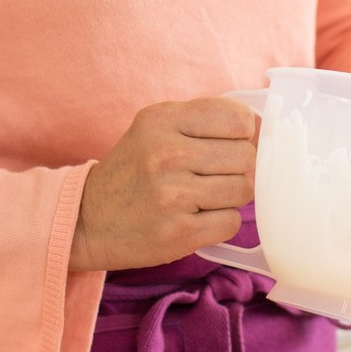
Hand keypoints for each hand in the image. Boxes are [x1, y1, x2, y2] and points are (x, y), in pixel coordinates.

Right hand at [71, 97, 255, 273]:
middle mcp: (166, 153)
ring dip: (230, 196)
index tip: (229, 143)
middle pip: (245, 156)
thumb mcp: (156, 129)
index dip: (243, 134)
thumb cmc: (133, 170)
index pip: (238, 118)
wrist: (87, 219)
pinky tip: (196, 217)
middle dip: (237, 167)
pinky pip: (231, 222)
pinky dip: (221, 222)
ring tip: (204, 197)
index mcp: (162, 119)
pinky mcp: (179, 232)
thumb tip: (263, 128)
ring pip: (243, 189)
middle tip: (213, 175)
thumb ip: (204, 121)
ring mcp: (172, 195)